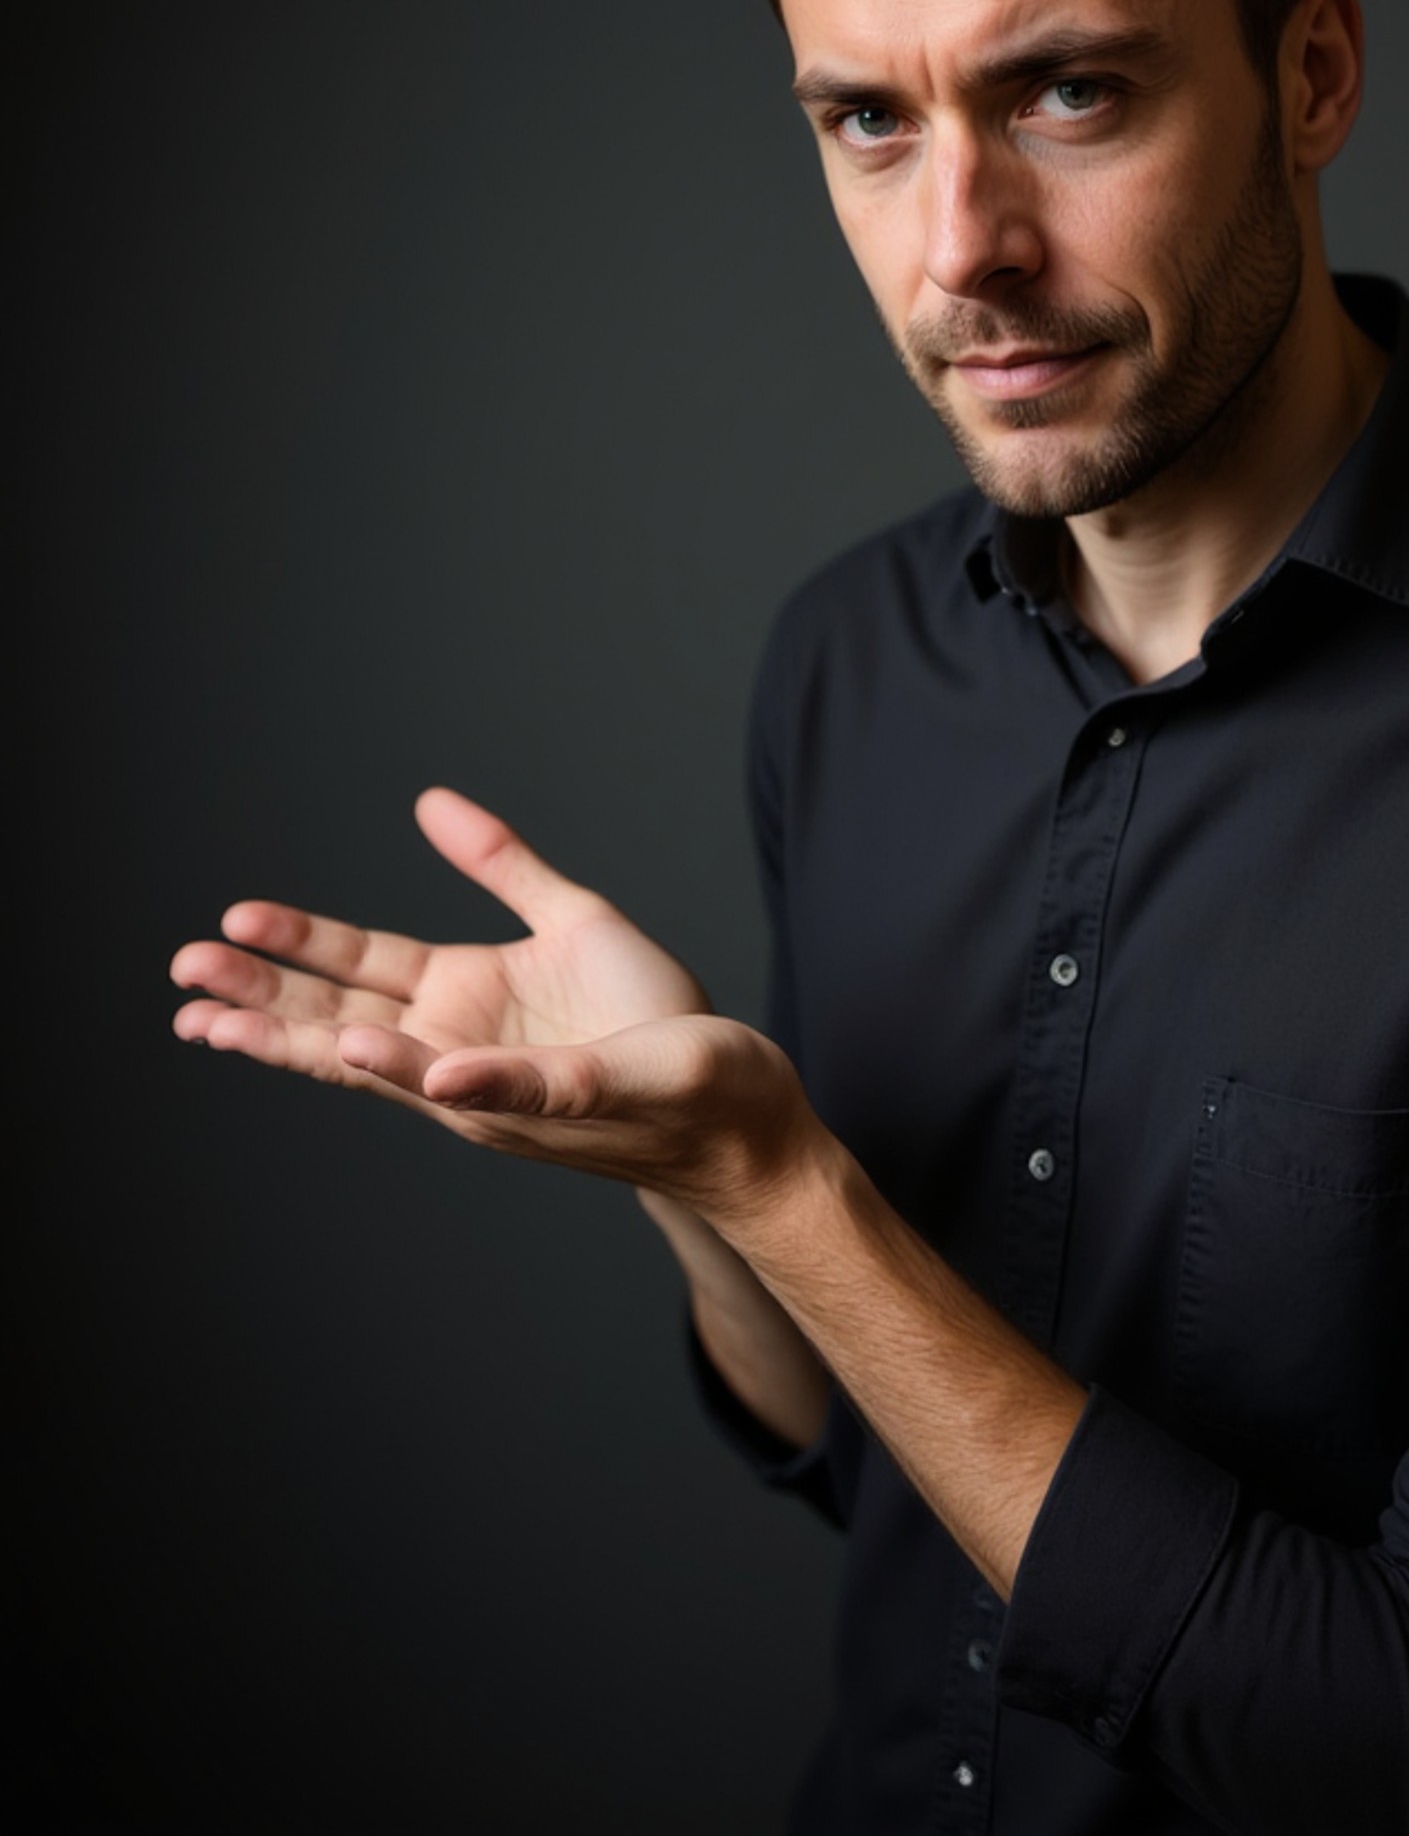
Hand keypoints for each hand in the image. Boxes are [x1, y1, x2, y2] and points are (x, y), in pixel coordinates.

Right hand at [171, 787, 818, 1217]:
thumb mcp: (573, 918)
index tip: (227, 923)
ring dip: (319, 1048)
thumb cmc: (656, 1020)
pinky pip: (510, 1088)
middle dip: (260, 1003)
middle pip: (341, 1023)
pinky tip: (421, 1072)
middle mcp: (460, 1051)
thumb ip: (504, 864)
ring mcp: (501, 1086)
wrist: (733, 1099)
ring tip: (231, 1028)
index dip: (291, 948)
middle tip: (182, 977)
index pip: (356, 971)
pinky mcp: (570, 1096)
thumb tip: (429, 802)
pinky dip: (462, 1081)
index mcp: (461, 998)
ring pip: (395, 1068)